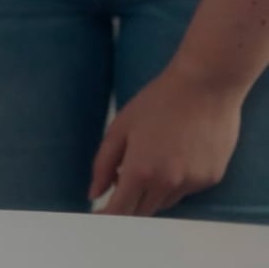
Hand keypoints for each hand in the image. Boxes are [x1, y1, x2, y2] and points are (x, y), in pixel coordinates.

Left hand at [89, 66, 241, 215]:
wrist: (205, 87)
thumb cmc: (157, 103)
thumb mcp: (119, 129)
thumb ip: (102, 165)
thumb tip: (94, 193)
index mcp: (141, 171)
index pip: (120, 210)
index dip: (107, 216)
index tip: (98, 214)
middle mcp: (169, 183)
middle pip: (142, 211)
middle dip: (128, 203)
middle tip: (120, 178)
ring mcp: (193, 183)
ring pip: (164, 203)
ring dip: (151, 193)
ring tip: (150, 158)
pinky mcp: (211, 179)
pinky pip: (185, 191)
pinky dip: (174, 182)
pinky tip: (174, 154)